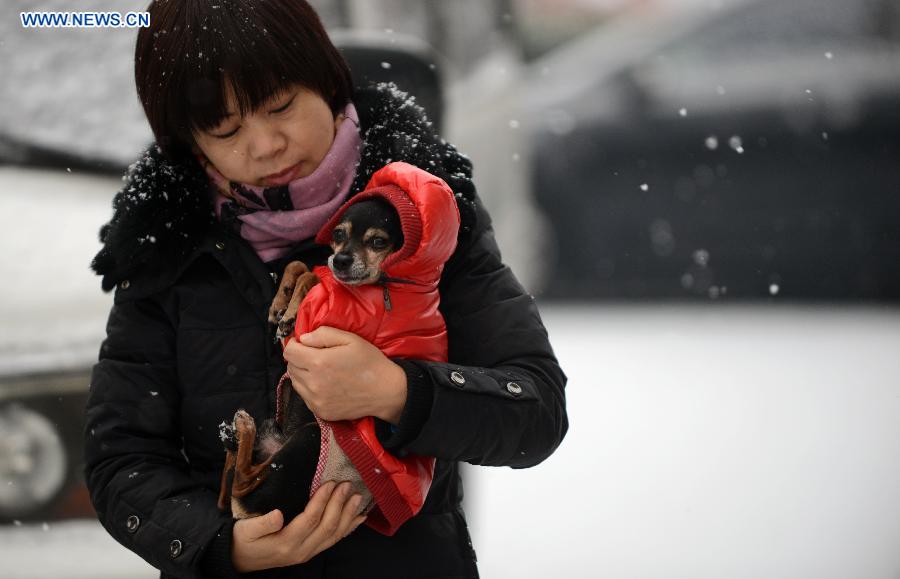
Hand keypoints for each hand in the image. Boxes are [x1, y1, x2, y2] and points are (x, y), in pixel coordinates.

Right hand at [231, 481, 365, 572]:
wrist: (240, 560)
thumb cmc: (244, 540)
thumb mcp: (246, 530)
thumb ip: (262, 524)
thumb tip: (278, 515)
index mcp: (286, 543)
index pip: (310, 520)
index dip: (322, 501)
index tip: (330, 483)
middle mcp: (301, 550)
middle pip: (327, 527)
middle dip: (339, 504)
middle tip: (347, 485)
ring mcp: (308, 552)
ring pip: (334, 535)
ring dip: (347, 515)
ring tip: (358, 498)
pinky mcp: (311, 551)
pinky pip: (333, 540)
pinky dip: (348, 528)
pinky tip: (359, 517)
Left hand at [283, 326, 406, 423]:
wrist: (386, 392)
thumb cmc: (370, 363)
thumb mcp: (351, 339)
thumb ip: (324, 334)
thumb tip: (303, 338)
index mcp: (319, 362)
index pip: (289, 352)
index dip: (294, 344)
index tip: (304, 343)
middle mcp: (313, 383)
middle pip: (290, 367)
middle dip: (299, 358)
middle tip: (315, 355)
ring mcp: (316, 400)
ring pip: (295, 383)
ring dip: (302, 374)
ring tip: (320, 370)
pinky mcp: (321, 411)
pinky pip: (305, 397)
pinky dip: (310, 389)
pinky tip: (325, 384)